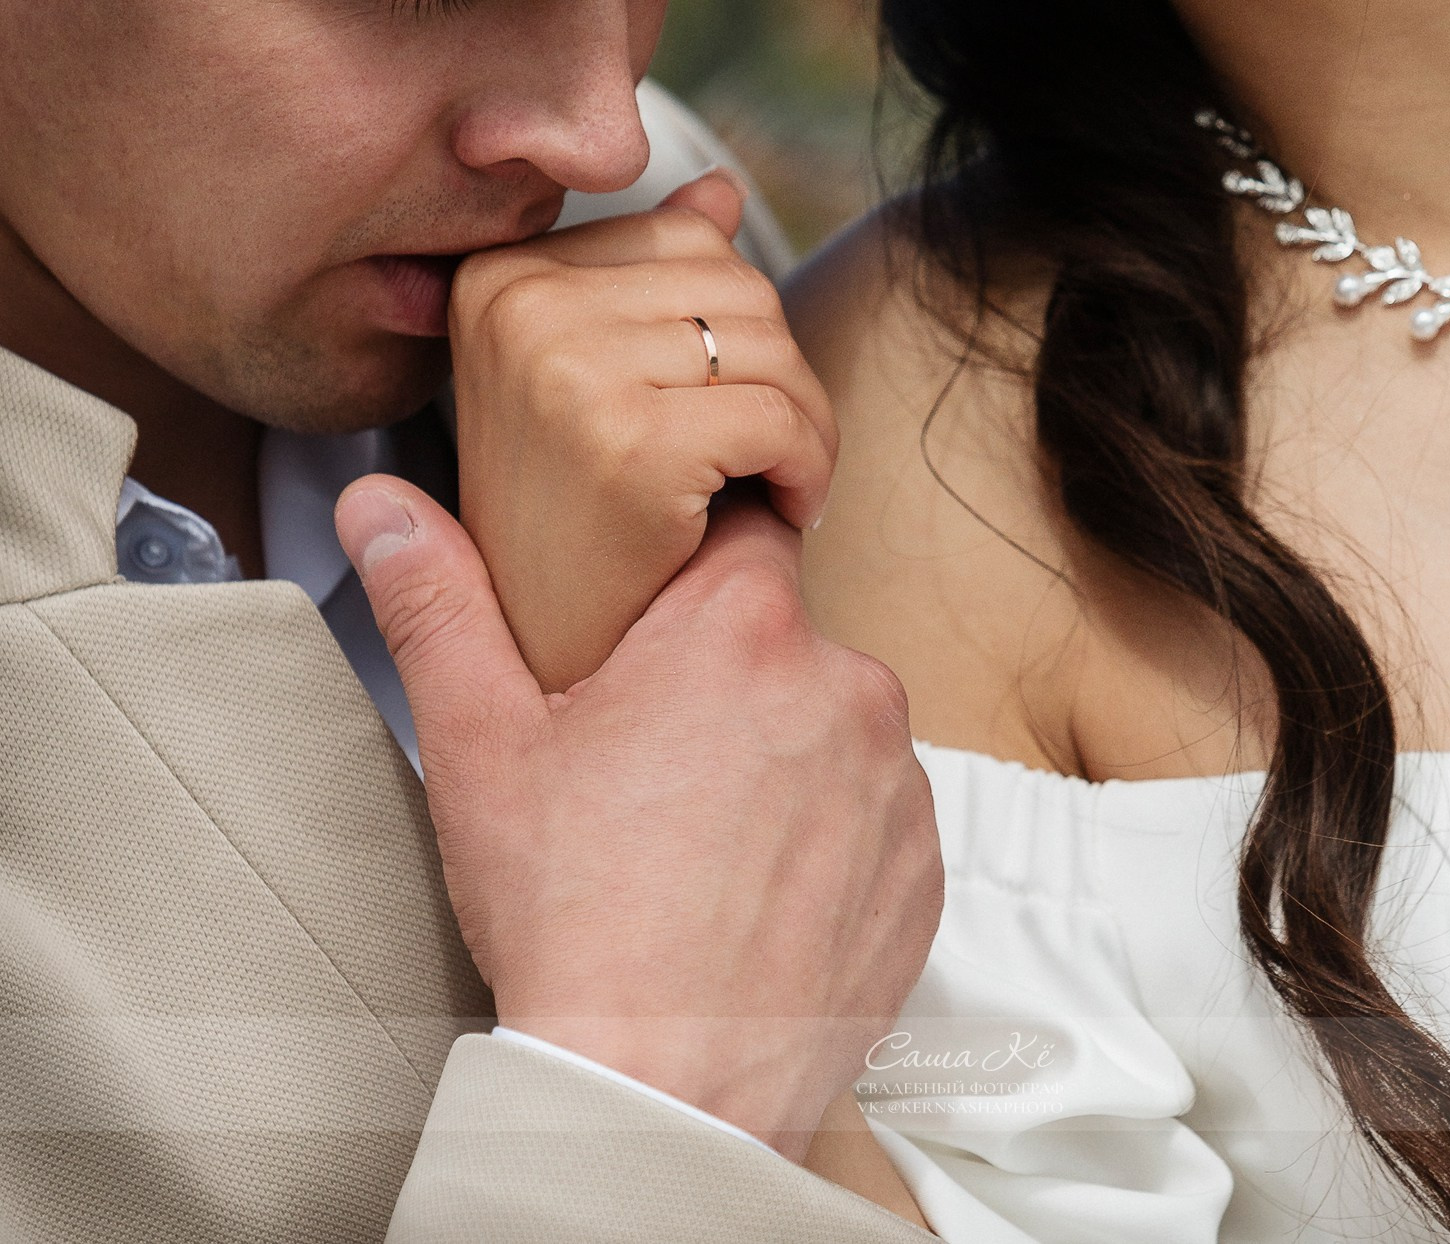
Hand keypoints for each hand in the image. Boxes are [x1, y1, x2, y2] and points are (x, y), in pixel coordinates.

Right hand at [335, 483, 942, 1161]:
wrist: (663, 1089)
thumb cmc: (572, 917)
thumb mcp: (480, 748)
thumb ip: (437, 606)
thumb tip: (382, 504)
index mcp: (743, 629)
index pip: (740, 534)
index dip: (692, 572)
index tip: (655, 628)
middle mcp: (847, 686)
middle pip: (784, 642)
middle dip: (726, 682)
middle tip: (651, 765)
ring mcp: (899, 781)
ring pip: (834, 731)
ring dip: (785, 761)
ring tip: (701, 843)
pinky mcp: (924, 869)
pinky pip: (879, 820)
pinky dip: (831, 842)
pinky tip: (756, 892)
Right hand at [449, 169, 837, 691]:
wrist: (548, 677)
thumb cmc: (573, 543)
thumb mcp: (581, 395)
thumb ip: (636, 283)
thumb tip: (716, 189)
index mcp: (496, 281)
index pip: (684, 235)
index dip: (734, 324)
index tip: (729, 400)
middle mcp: (520, 309)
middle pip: (737, 285)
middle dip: (780, 371)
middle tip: (775, 455)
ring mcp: (568, 373)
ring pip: (770, 346)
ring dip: (805, 421)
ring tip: (781, 484)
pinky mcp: (631, 446)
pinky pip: (781, 415)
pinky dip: (810, 465)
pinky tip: (789, 513)